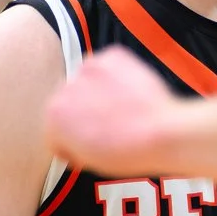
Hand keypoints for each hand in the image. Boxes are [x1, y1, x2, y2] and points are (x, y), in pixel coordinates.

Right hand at [45, 47, 182, 177]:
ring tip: (122, 110)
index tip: (86, 144)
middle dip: (83, 112)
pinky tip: (131, 94)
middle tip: (107, 126)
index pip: (54, 127)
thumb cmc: (129, 153)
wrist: (163, 134)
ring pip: (88, 81)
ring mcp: (89, 68)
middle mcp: (64, 87)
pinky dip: (117, 75)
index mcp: (54, 116)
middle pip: (69, 101)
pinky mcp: (112, 55)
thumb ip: (72, 143)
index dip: (71, 140)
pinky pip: (109, 65)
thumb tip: (75, 138)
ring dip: (98, 92)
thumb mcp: (89, 160)